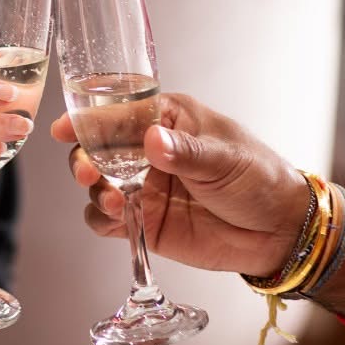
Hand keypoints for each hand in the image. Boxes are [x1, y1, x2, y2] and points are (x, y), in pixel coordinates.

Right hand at [51, 93, 310, 276]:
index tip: (64, 128)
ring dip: (95, 191)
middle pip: (96, 148)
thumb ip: (186, 153)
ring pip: (97, 184)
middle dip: (84, 158)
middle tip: (88, 172)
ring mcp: (142, 186)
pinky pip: (108, 219)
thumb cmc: (259, 179)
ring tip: (115, 200)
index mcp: (166, 119)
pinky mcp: (144, 220)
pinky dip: (104, 219)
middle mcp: (146, 150)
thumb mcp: (226, 159)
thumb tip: (152, 140)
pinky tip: (118, 219)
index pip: (117, 112)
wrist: (280, 232)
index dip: (86, 118)